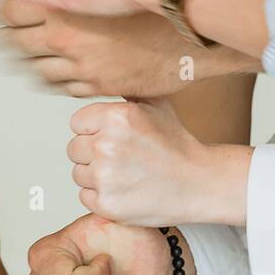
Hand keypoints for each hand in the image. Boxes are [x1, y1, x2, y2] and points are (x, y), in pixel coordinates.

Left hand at [0, 0, 218, 98]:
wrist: (188, 40)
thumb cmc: (153, 9)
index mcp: (65, 11)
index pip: (11, 11)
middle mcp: (68, 43)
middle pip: (16, 44)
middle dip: (0, 42)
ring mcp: (82, 70)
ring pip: (36, 70)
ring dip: (25, 64)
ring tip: (15, 59)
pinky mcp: (98, 89)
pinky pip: (63, 87)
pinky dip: (53, 80)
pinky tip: (49, 74)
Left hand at [69, 100, 250, 226]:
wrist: (199, 183)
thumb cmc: (177, 145)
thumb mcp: (155, 105)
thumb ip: (125, 89)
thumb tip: (106, 70)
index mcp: (115, 117)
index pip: (77, 123)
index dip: (94, 131)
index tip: (116, 139)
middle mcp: (106, 145)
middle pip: (74, 149)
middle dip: (93, 154)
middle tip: (124, 160)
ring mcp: (105, 177)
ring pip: (78, 174)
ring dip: (96, 177)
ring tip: (127, 175)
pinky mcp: (107, 204)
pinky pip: (85, 197)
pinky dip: (102, 197)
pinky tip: (126, 191)